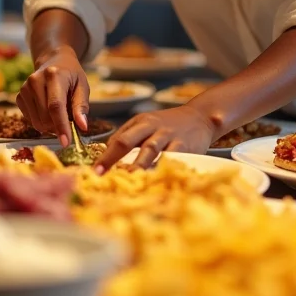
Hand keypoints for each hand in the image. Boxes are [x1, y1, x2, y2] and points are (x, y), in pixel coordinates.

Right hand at [16, 46, 90, 146]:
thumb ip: (81, 106)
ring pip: (37, 122)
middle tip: (68, 119)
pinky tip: (47, 109)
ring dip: (50, 125)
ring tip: (58, 111)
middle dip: (58, 126)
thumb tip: (82, 127)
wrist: (54, 61)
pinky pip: (30, 120)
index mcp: (54, 75)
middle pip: (45, 117)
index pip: (55, 105)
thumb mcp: (82, 86)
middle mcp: (35, 80)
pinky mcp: (18, 96)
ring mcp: (24, 88)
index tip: (66, 142)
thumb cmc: (71, 76)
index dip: (61, 126)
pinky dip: (41, 121)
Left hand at [95, 106, 215, 171]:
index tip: (94, 170)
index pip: (119, 138)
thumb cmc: (169, 123)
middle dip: (113, 157)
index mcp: (141, 121)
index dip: (105, 154)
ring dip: (136, 165)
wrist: (200, 117)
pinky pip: (171, 158)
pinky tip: (154, 179)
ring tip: (126, 178)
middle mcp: (152, 127)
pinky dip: (162, 168)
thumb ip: (128, 134)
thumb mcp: (147, 122)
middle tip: (101, 173)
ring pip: (149, 150)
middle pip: (129, 140)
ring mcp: (168, 136)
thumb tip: (106, 152)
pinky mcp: (184, 146)